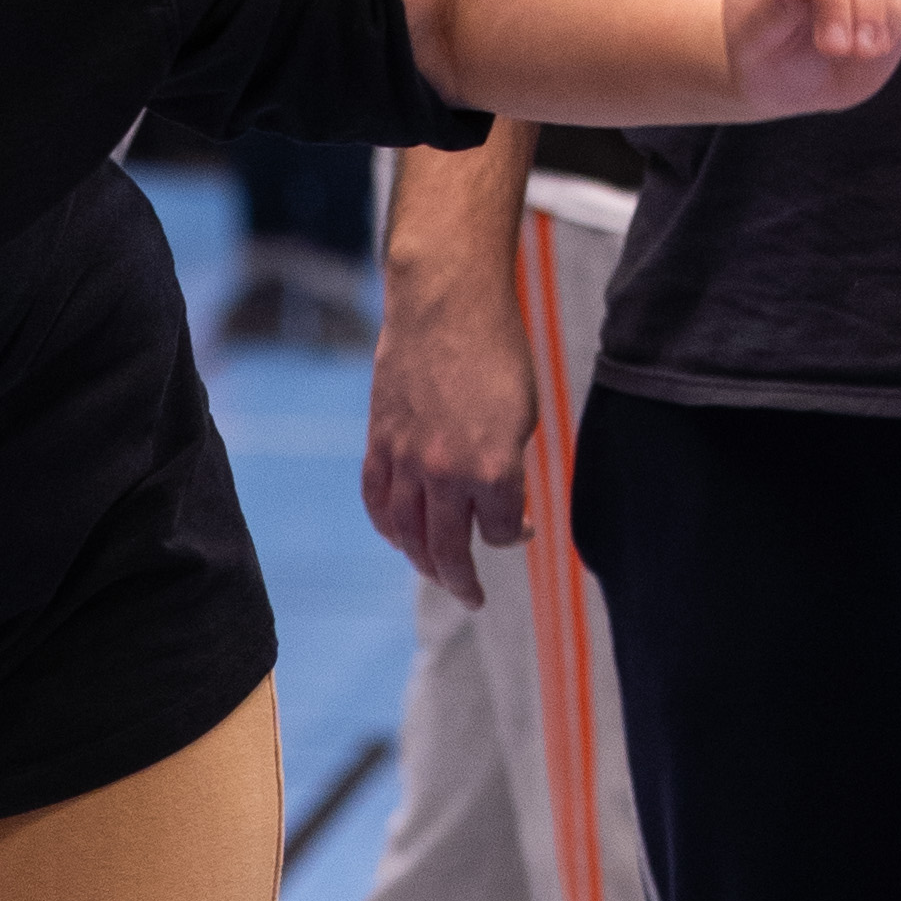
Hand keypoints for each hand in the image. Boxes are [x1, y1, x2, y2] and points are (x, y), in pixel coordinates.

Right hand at [362, 251, 537, 605]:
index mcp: (492, 468)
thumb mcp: (522, 415)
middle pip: (448, 550)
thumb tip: (502, 510)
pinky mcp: (379, 443)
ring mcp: (406, 460)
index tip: (521, 528)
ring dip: (423, 563)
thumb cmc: (497, 351)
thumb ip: (510, 468)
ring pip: (408, 535)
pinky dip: (387, 527)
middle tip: (472, 597)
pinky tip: (399, 538)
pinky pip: (378, 502)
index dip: (513, 535)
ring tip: (437, 574)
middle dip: (462, 580)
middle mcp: (445, 473)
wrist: (446, 303)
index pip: (499, 531)